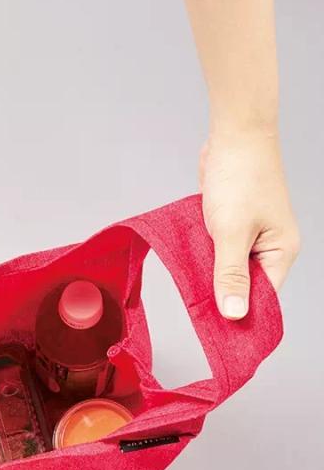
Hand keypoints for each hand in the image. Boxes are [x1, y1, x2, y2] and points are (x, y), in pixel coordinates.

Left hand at [200, 130, 300, 318]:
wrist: (234, 136)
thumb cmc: (241, 177)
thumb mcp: (231, 232)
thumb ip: (230, 274)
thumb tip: (235, 313)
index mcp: (280, 252)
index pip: (262, 297)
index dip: (239, 315)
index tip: (216, 333)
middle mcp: (268, 247)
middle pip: (243, 285)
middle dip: (221, 296)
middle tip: (197, 315)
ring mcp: (250, 235)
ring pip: (227, 267)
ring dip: (209, 275)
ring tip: (189, 291)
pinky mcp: (232, 224)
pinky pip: (216, 250)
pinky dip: (203, 257)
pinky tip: (188, 265)